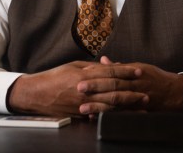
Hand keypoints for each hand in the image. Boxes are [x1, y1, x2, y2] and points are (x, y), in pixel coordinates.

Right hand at [7, 60, 146, 116]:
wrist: (37, 94)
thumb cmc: (54, 76)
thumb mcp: (74, 66)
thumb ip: (93, 67)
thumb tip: (111, 65)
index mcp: (84, 75)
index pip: (109, 72)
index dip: (125, 72)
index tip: (137, 71)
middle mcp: (85, 90)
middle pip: (113, 90)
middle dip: (131, 92)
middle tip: (145, 93)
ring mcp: (83, 104)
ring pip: (110, 105)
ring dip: (127, 107)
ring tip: (140, 107)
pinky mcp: (80, 114)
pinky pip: (100, 115)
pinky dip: (113, 115)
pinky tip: (123, 117)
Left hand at [75, 56, 182, 113]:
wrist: (174, 92)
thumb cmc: (154, 77)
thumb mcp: (139, 67)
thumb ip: (119, 66)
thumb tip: (103, 60)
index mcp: (133, 72)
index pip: (113, 71)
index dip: (98, 72)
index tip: (83, 73)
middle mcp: (135, 85)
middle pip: (113, 86)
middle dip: (96, 87)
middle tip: (79, 88)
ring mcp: (137, 99)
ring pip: (116, 102)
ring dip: (99, 105)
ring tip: (83, 107)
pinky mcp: (139, 111)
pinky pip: (122, 114)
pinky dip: (108, 116)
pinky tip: (96, 117)